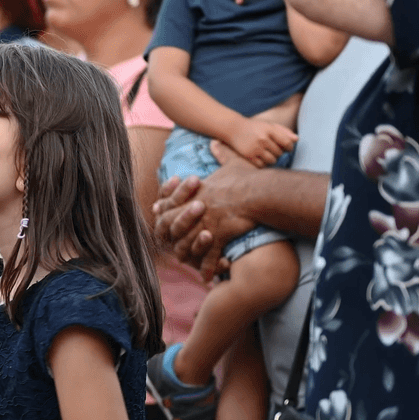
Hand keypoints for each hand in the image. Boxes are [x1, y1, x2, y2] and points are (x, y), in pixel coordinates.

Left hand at [152, 153, 259, 279]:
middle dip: (167, 234)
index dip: (163, 210)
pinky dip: (207, 269)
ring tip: (185, 262)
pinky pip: (209, 257)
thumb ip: (222, 153)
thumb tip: (216, 141)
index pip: (170, 202)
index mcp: (196, 192)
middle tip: (167, 242)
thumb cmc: (248, 178)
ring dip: (185, 254)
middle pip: (170, 224)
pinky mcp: (217, 236)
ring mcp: (205, 223)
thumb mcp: (233, 162)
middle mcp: (196, 209)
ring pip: (186, 243)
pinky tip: (207, 278)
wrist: (260, 192)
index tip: (158, 215)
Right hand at [229, 118, 296, 167]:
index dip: (289, 148)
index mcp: (269, 129)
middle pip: (279, 153)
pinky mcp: (249, 156)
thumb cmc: (255, 127)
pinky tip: (261, 158)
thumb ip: (284, 131)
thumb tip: (297, 140)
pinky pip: (262, 165)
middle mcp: (263, 139)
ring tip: (268, 155)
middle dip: (279, 153)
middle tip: (275, 151)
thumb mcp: (269, 125)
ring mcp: (255, 148)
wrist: (234, 128)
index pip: (286, 142)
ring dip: (272, 159)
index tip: (287, 149)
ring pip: (272, 160)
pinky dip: (264, 164)